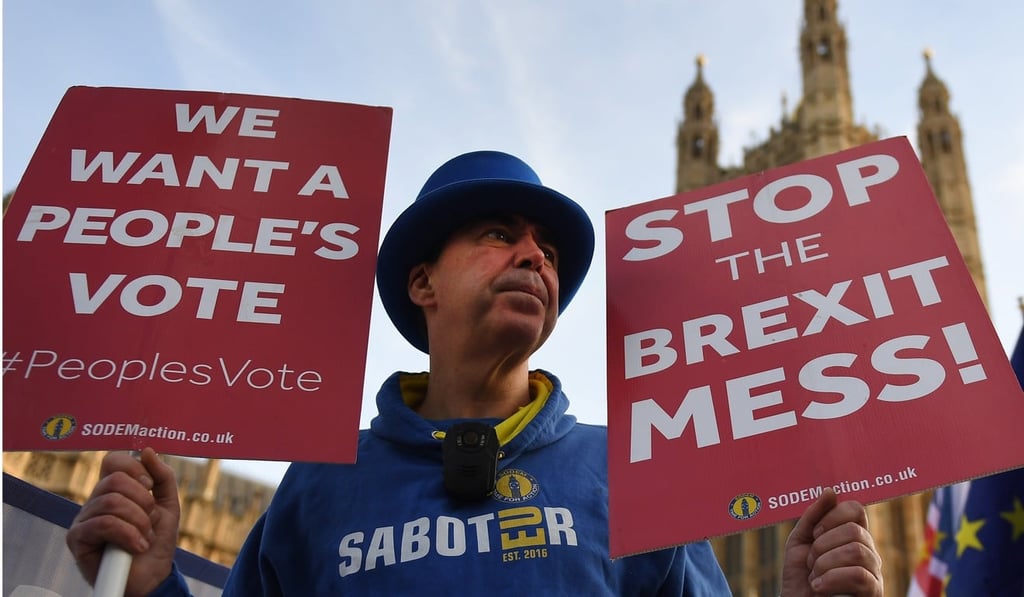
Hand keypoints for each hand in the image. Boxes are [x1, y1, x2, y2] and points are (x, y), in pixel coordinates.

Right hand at [66, 448, 180, 596]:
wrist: (151, 577)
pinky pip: (103, 524)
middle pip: (115, 480)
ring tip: (145, 537)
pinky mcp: (77, 538)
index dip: (134, 468)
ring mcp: (84, 518)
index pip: (113, 460)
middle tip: (150, 520)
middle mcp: (96, 500)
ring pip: (112, 502)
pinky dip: (128, 535)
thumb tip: (147, 451)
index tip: (150, 486)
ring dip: (139, 521)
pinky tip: (137, 546)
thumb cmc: (156, 541)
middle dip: (142, 501)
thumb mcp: (168, 505)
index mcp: (115, 489)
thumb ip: (163, 477)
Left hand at [779, 488, 882, 596]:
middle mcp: (868, 551)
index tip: (815, 533)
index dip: (832, 516)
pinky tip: (819, 588)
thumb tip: (830, 491)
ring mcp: (874, 573)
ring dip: (825, 564)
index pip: (856, 509)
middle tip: (811, 562)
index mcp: (852, 536)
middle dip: (823, 545)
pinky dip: (831, 579)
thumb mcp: (801, 541)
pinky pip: (859, 575)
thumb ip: (813, 516)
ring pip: (857, 551)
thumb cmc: (801, 576)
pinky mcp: (874, 592)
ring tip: (815, 577)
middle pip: (854, 531)